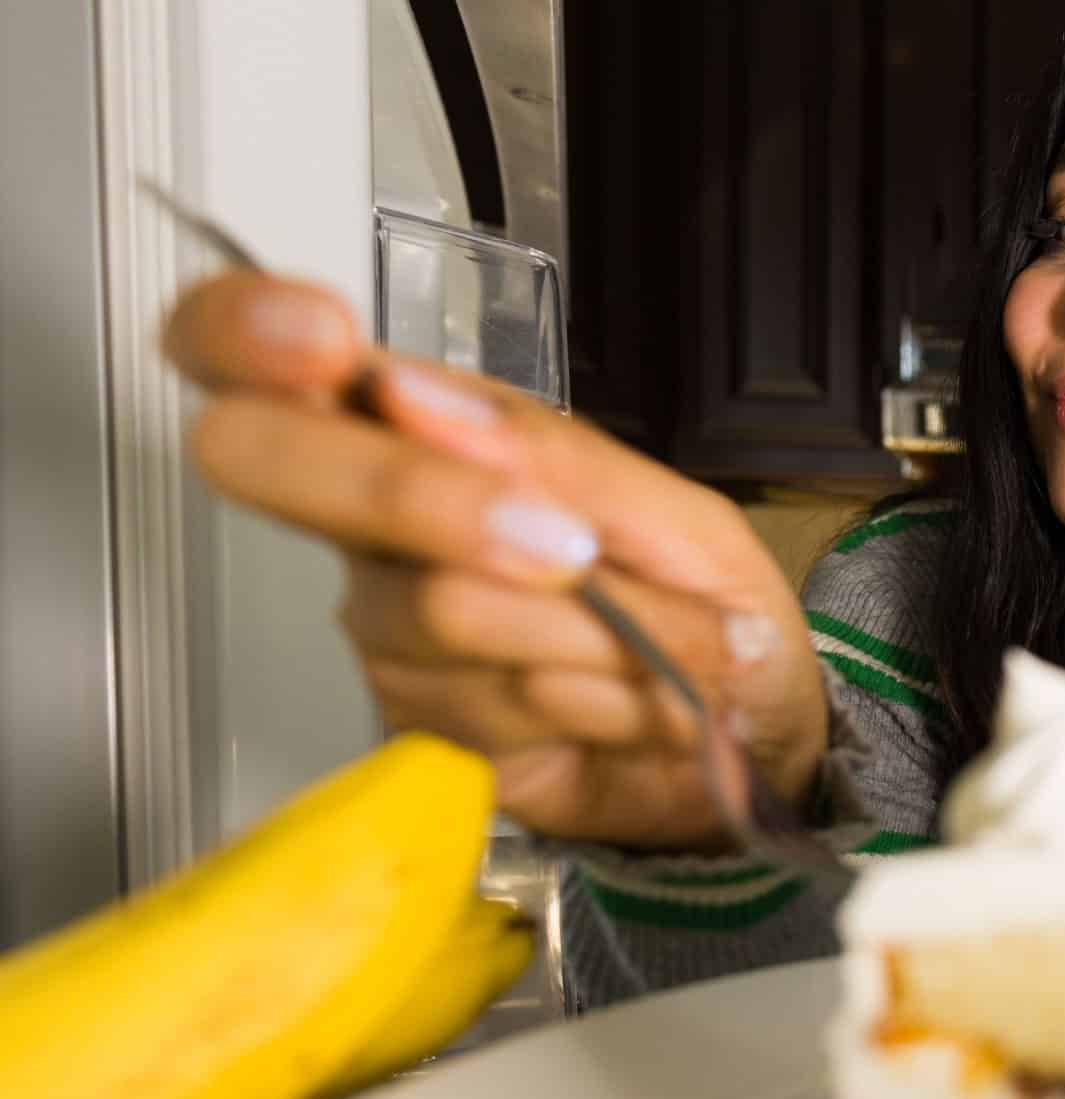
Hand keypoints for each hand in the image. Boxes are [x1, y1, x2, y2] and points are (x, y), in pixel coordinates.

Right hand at [163, 272, 829, 850]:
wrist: (753, 738)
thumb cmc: (709, 605)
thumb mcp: (677, 513)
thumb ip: (551, 459)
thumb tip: (416, 398)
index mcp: (434, 428)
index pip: (263, 354)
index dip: (245, 329)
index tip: (321, 343)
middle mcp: (381, 521)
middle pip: (289, 472)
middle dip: (429, 496)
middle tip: (568, 547)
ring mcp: (387, 624)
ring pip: (440, 604)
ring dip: (590, 636)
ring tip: (647, 651)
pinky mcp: (415, 722)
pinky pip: (487, 700)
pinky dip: (592, 704)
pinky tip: (619, 706)